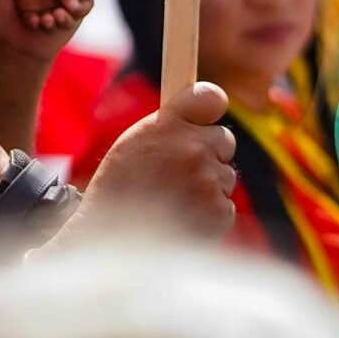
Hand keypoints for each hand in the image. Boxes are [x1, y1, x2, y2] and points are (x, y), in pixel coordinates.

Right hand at [62, 80, 237, 241]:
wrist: (112, 240)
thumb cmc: (119, 192)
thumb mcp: (134, 144)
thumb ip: (168, 128)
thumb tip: (200, 120)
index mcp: (168, 125)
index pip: (210, 97)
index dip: (210, 106)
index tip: (206, 116)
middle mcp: (192, 147)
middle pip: (225, 139)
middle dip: (210, 153)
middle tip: (182, 171)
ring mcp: (208, 179)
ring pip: (226, 175)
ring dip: (209, 187)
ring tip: (176, 202)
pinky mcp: (219, 211)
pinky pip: (226, 205)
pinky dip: (210, 214)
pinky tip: (184, 219)